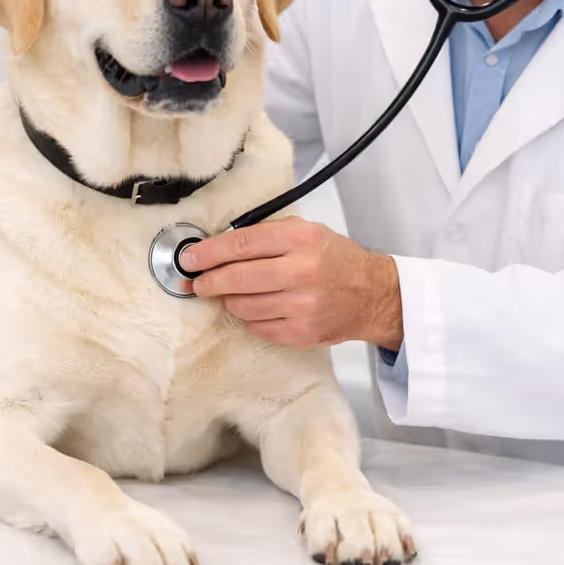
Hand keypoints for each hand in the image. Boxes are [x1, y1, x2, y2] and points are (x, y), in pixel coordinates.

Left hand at [181, 218, 402, 350]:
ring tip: (231, 294)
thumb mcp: (308, 232)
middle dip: (208, 280)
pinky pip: (257, 327)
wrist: (373, 295)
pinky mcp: (301, 332)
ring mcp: (301, 305)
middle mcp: (301, 271)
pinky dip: (249, 317)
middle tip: (196, 282)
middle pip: (237, 277)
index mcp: (301, 239)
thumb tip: (219, 246)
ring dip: (229, 300)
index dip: (209, 252)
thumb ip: (268, 235)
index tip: (190, 258)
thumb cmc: (336, 261)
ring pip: (242, 305)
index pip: (241, 243)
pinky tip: (256, 308)